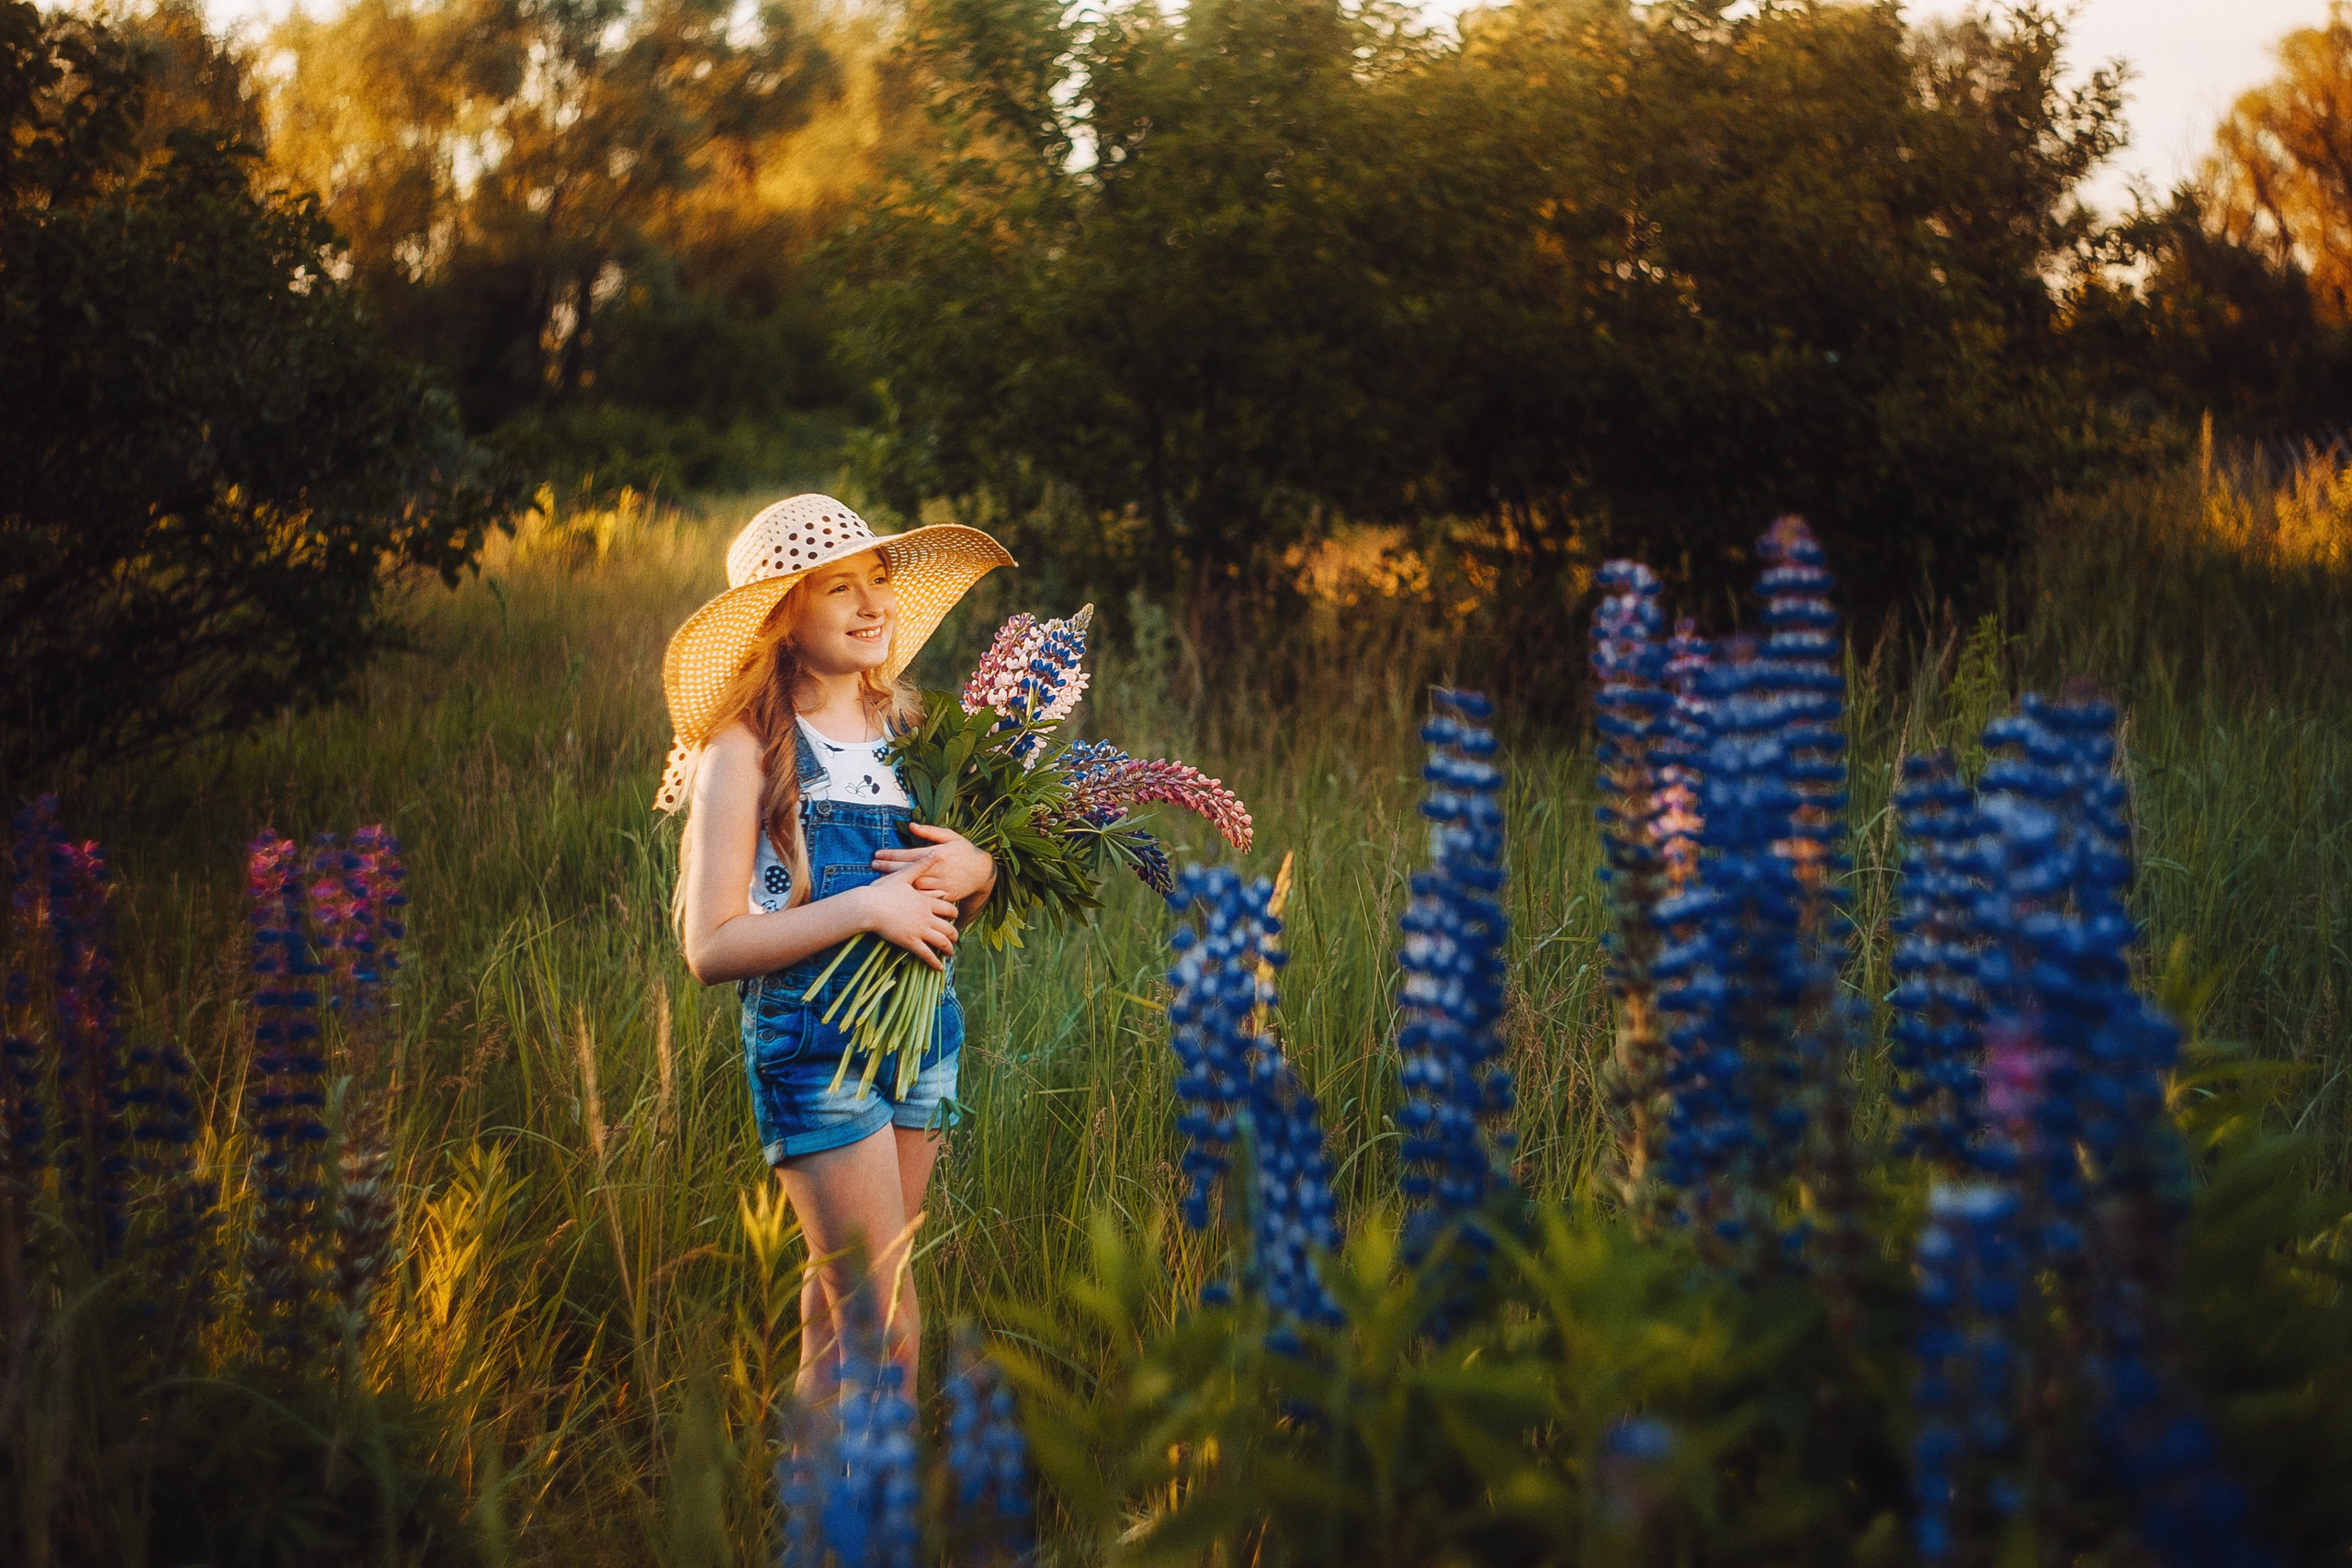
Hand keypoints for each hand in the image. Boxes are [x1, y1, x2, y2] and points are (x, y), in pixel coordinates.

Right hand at [854, 867, 960, 969]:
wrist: (868, 906)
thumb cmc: (882, 890)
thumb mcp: (904, 875)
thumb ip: (921, 865)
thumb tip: (935, 852)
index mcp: (926, 901)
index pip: (948, 908)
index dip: (954, 913)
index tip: (956, 916)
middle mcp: (927, 916)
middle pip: (949, 927)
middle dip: (954, 934)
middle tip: (956, 938)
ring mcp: (920, 930)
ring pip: (942, 942)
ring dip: (948, 948)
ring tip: (950, 953)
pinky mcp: (910, 942)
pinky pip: (927, 954)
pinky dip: (935, 962)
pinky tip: (939, 967)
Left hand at [871, 822, 996, 904]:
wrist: (983, 872)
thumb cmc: (965, 851)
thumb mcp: (950, 836)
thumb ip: (930, 832)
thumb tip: (911, 825)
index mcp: (938, 853)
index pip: (909, 854)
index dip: (891, 854)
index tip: (877, 854)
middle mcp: (938, 869)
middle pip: (907, 870)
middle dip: (888, 868)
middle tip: (872, 866)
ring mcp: (941, 884)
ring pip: (913, 885)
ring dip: (896, 882)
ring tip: (880, 880)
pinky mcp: (944, 895)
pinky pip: (924, 897)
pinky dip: (911, 895)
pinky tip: (899, 893)